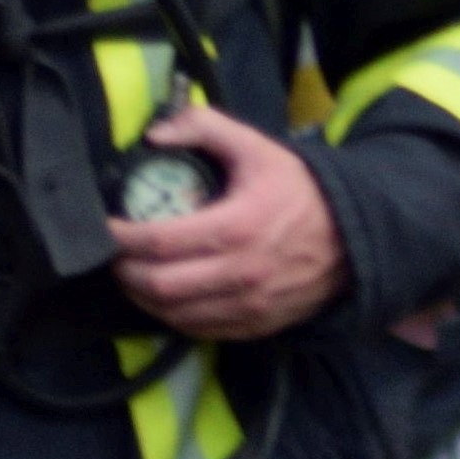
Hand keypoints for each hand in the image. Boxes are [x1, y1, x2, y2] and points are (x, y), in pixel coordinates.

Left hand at [106, 106, 349, 339]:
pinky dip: (171, 316)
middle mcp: (241, 273)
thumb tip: (155, 136)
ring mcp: (249, 306)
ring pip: (173, 314)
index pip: (159, 241)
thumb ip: (205, 128)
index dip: (121, 237)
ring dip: (142, 297)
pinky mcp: (255, 326)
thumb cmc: (299, 191)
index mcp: (237, 226)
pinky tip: (163, 296)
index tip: (106, 227)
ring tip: (132, 275)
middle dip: (125, 271)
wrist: (353, 238)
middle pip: (159, 285)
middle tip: (114, 255)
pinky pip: (198, 330)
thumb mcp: (256, 148)